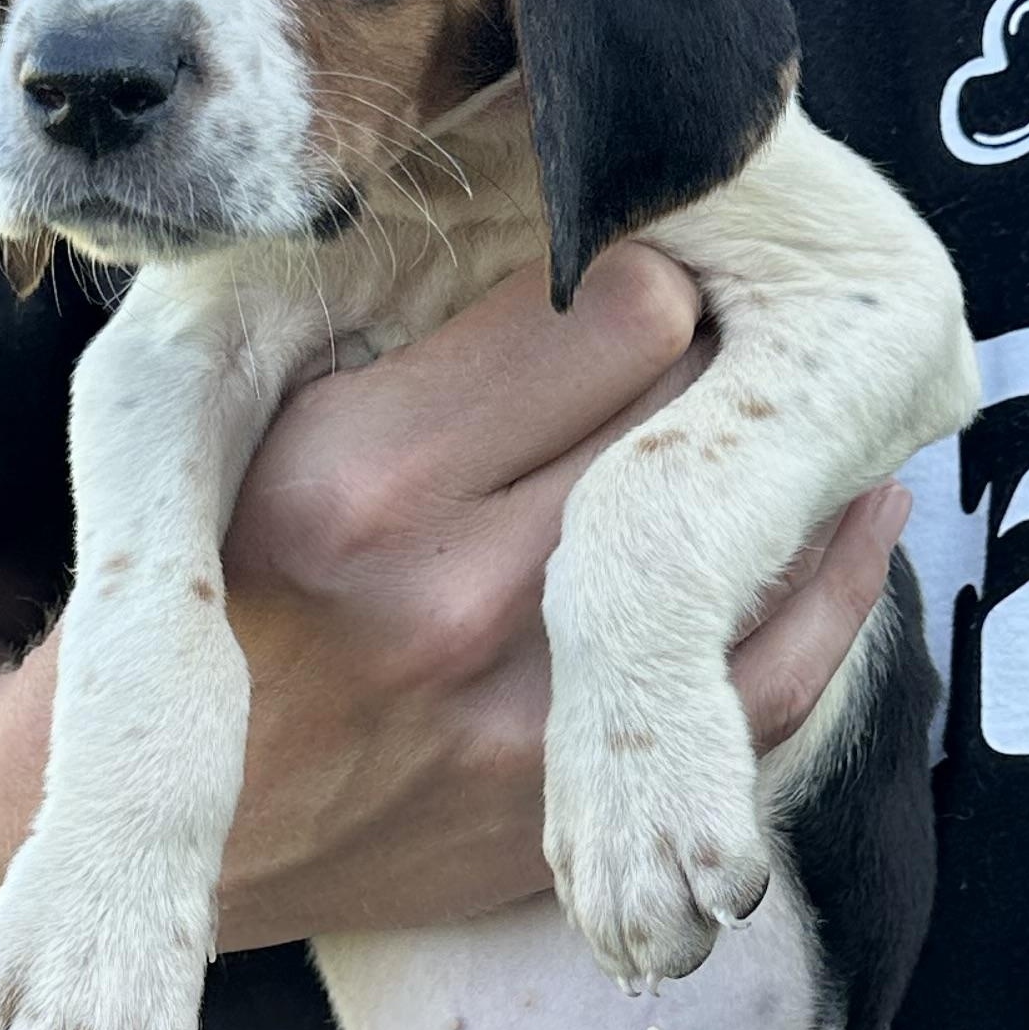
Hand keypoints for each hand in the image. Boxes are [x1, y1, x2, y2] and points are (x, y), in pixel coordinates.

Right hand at [212, 252, 913, 950]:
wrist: (174, 827)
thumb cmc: (201, 591)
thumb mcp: (231, 425)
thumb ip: (379, 323)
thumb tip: (559, 202)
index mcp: (352, 481)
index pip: (622, 307)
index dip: (637, 264)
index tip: (620, 261)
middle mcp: (451, 597)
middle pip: (697, 408)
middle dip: (702, 350)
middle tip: (689, 326)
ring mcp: (528, 716)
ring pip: (759, 531)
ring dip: (772, 455)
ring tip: (780, 398)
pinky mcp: (578, 803)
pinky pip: (775, 683)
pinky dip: (832, 586)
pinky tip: (853, 516)